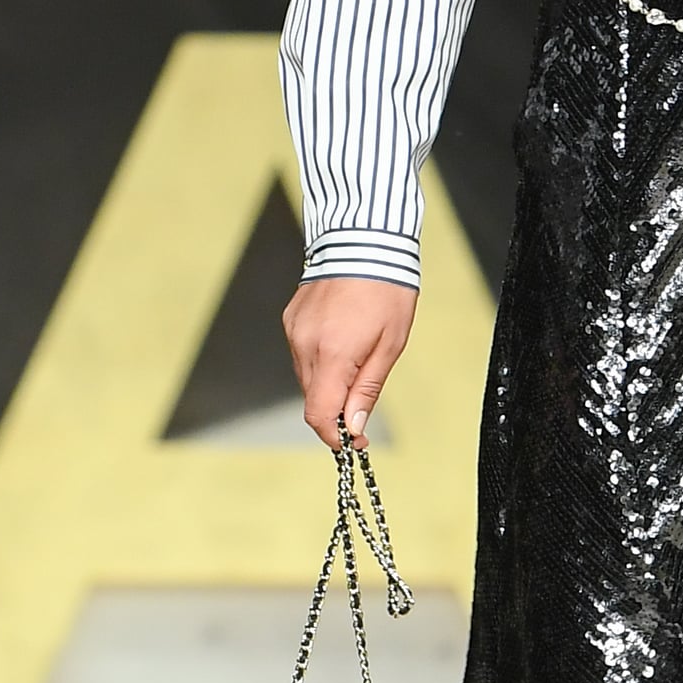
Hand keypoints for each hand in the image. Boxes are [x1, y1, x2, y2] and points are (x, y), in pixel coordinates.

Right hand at [282, 277, 417, 447]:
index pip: (319, 414)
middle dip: (336, 409)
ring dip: (329, 383)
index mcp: (332, 354)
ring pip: (307, 377)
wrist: (365, 241)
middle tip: (363, 406)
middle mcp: (305, 344)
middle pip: (312, 398)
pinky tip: (342, 340)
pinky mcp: (291, 319)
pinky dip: (320, 359)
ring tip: (358, 359)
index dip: (335, 436)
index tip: (354, 441)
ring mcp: (294, 330)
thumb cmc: (387, 290)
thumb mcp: (391, 344)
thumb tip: (354, 426)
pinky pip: (302, 353)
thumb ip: (368, 389)